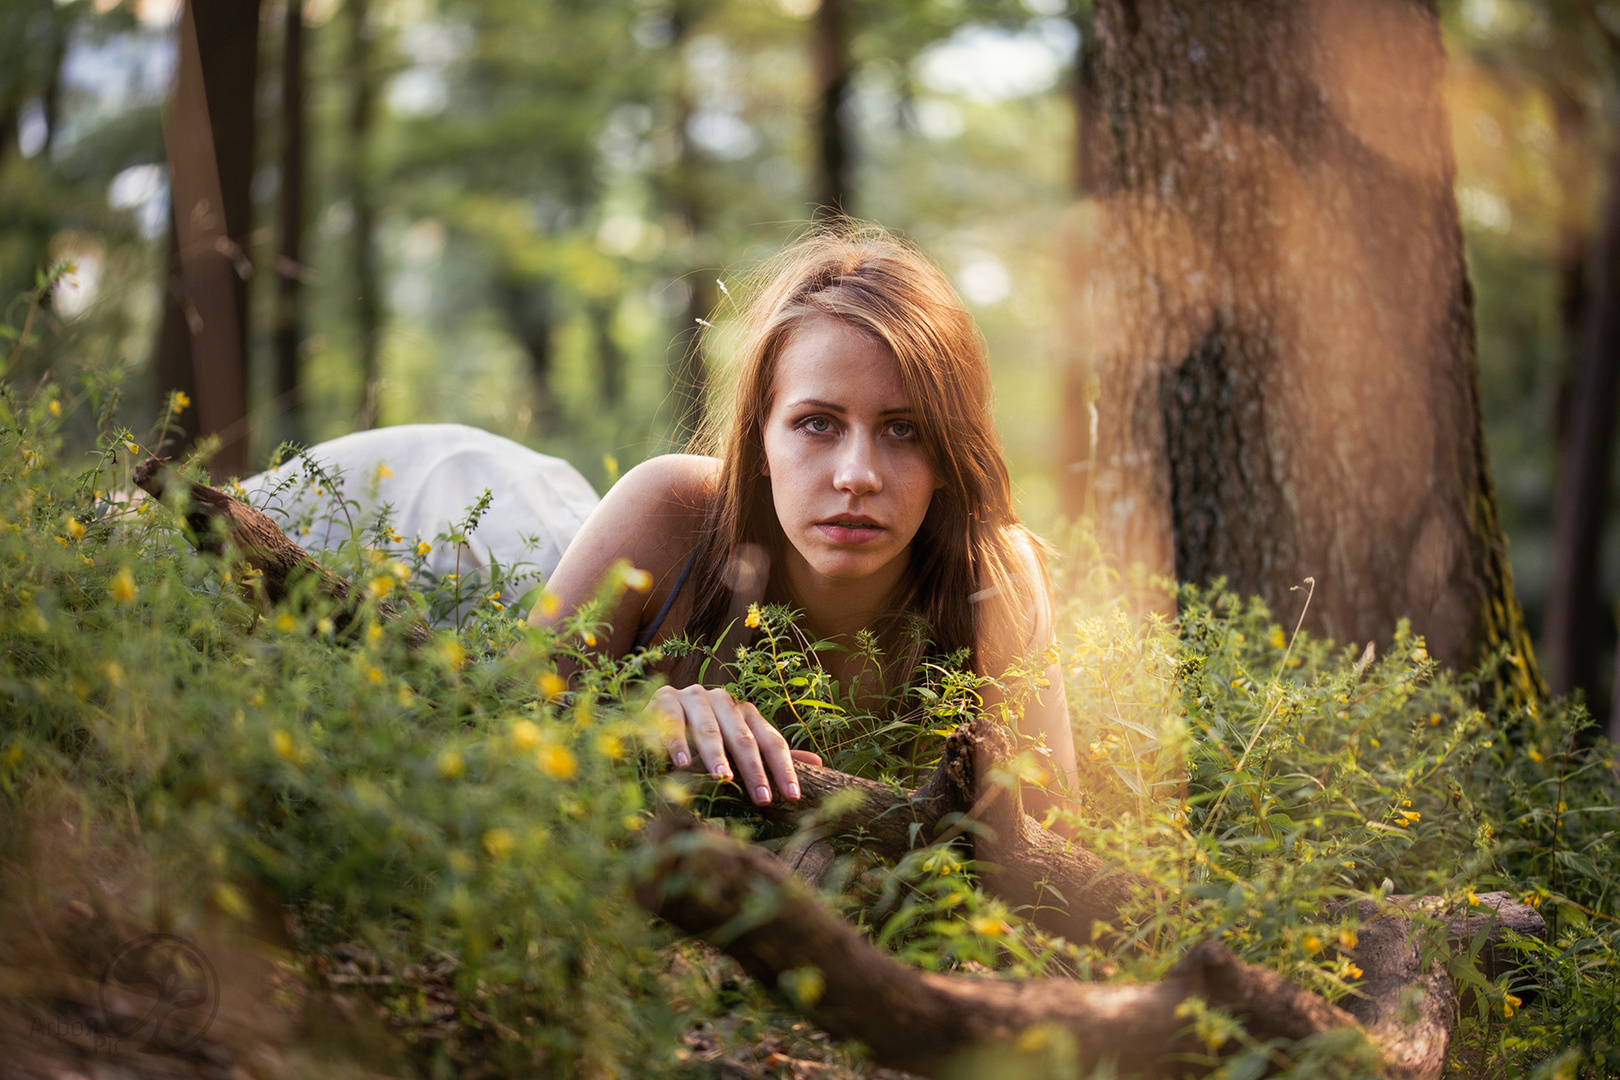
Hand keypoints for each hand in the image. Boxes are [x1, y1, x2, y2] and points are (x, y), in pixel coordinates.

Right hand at [650, 684, 822, 804]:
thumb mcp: (736, 746)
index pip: (771, 740)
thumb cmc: (700, 738)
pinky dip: (677, 742)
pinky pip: (672, 720)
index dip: (783, 768)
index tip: (792, 797)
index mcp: (744, 712)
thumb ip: (770, 754)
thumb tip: (818, 763)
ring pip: (709, 727)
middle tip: (761, 797)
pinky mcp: (664, 699)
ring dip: (716, 754)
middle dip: (753, 768)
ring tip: (722, 778)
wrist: (652, 717)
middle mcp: (722, 700)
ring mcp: (692, 697)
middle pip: (743, 736)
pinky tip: (681, 762)